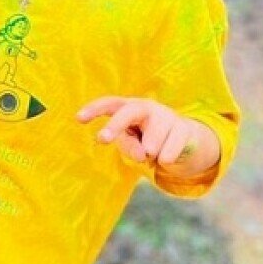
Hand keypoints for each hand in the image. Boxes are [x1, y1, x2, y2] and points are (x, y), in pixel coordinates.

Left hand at [76, 96, 208, 169]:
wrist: (184, 139)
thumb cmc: (147, 139)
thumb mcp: (133, 144)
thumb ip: (131, 146)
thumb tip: (143, 154)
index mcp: (129, 108)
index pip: (110, 103)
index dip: (94, 109)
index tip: (78, 118)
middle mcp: (147, 107)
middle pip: (130, 111)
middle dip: (115, 124)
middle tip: (102, 139)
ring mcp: (166, 115)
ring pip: (152, 142)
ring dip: (150, 154)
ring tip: (152, 153)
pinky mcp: (183, 128)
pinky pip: (169, 151)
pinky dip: (165, 159)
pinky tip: (167, 156)